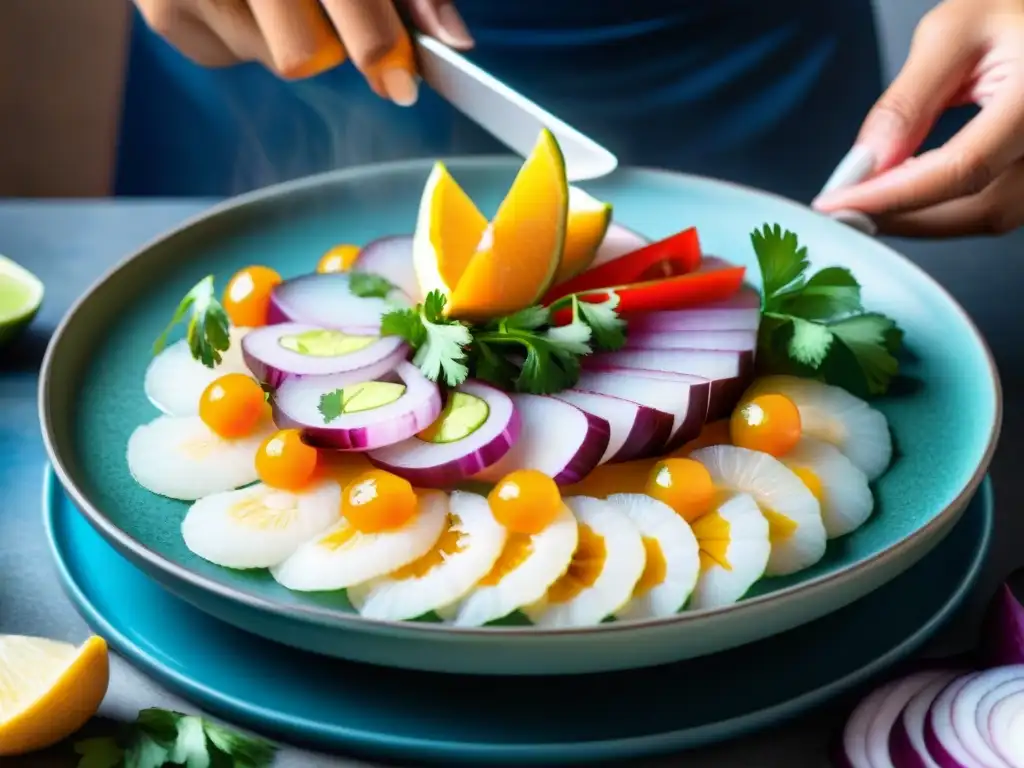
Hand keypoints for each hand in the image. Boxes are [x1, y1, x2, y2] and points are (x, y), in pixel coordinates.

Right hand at [132, 0, 472, 103]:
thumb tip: (453, 41)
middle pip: (302, 53)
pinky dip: (249, 34)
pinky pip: (231, 56)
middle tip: (333, 19)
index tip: (401, 83)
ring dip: (289, 35)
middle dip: (330, 44)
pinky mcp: (163, 14)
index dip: (377, 45)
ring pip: (272, 59)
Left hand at [813, 0, 1023, 236]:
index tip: (838, 203)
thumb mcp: (953, 32)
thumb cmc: (1012, 8)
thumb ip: (909, 100)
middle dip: (902, 215)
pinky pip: (995, 205)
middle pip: (978, 208)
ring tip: (870, 194)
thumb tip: (868, 162)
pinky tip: (906, 188)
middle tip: (844, 208)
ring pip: (988, 216)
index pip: (962, 168)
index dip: (893, 195)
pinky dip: (944, 206)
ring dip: (920, 217)